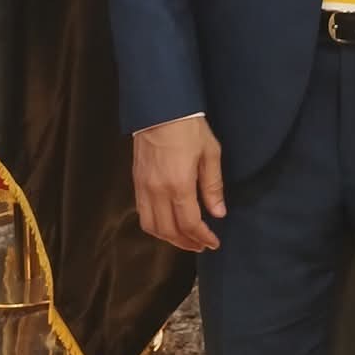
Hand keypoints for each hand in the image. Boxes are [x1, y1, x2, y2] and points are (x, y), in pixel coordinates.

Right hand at [133, 116, 224, 251]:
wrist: (160, 109)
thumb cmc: (189, 128)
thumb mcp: (210, 154)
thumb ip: (213, 186)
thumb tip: (218, 213)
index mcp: (178, 184)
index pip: (189, 223)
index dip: (202, 237)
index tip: (213, 243)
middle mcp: (157, 191)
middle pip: (168, 230)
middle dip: (186, 242)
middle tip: (201, 245)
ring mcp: (143, 187)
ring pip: (151, 226)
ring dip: (169, 238)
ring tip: (185, 239)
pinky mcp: (136, 182)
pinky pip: (142, 213)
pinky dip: (155, 226)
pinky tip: (168, 223)